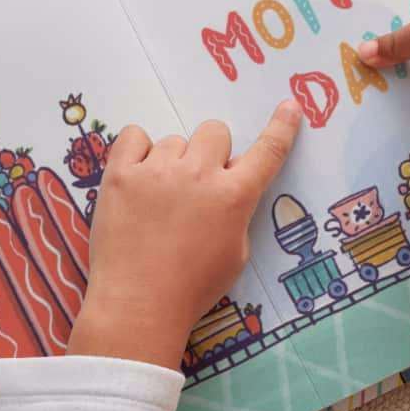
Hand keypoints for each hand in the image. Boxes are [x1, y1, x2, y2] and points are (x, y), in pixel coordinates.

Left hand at [69, 102, 301, 368]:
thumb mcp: (235, 254)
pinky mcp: (120, 173)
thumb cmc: (192, 288)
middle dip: (210, 153)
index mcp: (234, 196)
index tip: (289, 107)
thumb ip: (235, 212)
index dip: (281, 127)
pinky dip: (137, 151)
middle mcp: (198, 175)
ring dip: (172, 162)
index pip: (267, 151)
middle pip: (214, 132)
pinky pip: (133, 136)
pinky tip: (136, 177)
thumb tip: (226, 187)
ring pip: (173, 140)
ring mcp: (157, 171)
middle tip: (196, 184)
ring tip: (159, 198)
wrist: (138, 304)